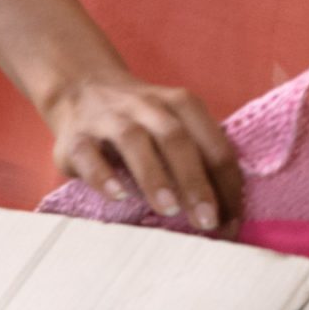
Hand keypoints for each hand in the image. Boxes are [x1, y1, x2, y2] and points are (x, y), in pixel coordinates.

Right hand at [46, 72, 242, 232]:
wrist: (83, 87)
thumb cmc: (143, 121)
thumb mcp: (175, 126)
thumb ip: (199, 158)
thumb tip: (228, 213)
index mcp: (182, 105)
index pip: (214, 145)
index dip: (227, 184)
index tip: (232, 222)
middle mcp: (148, 106)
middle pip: (177, 140)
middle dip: (195, 182)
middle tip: (207, 221)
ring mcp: (109, 119)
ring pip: (135, 141)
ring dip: (154, 176)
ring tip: (169, 210)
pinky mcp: (76, 138)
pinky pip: (89, 154)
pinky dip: (104, 175)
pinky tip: (118, 195)